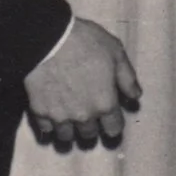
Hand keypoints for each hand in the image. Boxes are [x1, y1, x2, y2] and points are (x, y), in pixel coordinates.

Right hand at [24, 17, 141, 147]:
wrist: (48, 39)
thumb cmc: (85, 42)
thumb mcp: (116, 52)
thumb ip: (127, 78)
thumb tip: (135, 96)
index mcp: (105, 103)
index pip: (114, 129)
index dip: (113, 123)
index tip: (109, 117)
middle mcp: (84, 116)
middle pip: (89, 134)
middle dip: (91, 126)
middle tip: (87, 111)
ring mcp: (60, 116)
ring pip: (66, 136)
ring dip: (69, 129)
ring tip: (69, 116)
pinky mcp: (40, 112)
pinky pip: (46, 129)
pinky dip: (50, 124)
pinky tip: (51, 112)